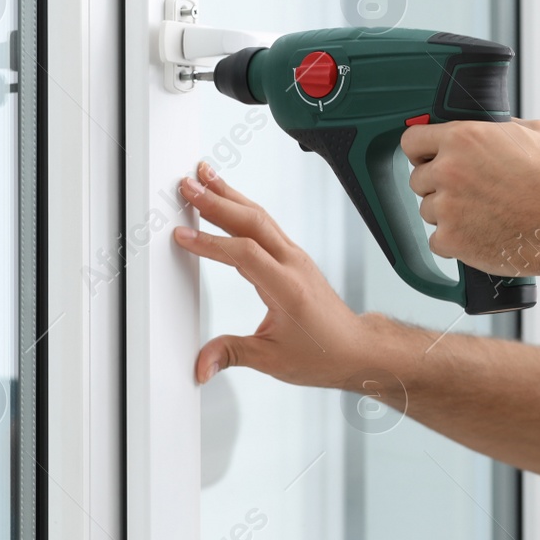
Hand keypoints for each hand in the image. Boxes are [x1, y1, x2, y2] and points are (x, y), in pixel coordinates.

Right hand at [171, 161, 375, 385]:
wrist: (355, 348)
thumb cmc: (324, 352)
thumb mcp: (273, 360)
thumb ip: (233, 355)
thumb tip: (202, 364)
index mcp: (288, 289)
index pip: (246, 255)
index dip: (213, 243)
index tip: (184, 235)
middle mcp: (294, 265)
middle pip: (253, 223)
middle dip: (217, 201)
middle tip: (189, 186)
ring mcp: (296, 257)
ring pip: (261, 217)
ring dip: (231, 195)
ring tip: (204, 175)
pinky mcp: (294, 257)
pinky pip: (266, 225)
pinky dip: (243, 208)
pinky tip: (228, 199)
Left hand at [401, 118, 539, 278]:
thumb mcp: (535, 132)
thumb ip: (500, 127)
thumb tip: (489, 127)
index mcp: (463, 138)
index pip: (412, 140)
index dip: (422, 151)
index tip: (430, 159)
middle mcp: (448, 170)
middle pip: (418, 179)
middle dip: (439, 185)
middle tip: (470, 192)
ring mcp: (447, 207)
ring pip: (428, 210)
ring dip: (449, 214)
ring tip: (484, 214)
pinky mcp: (451, 240)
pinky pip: (437, 240)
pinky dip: (455, 241)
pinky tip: (481, 234)